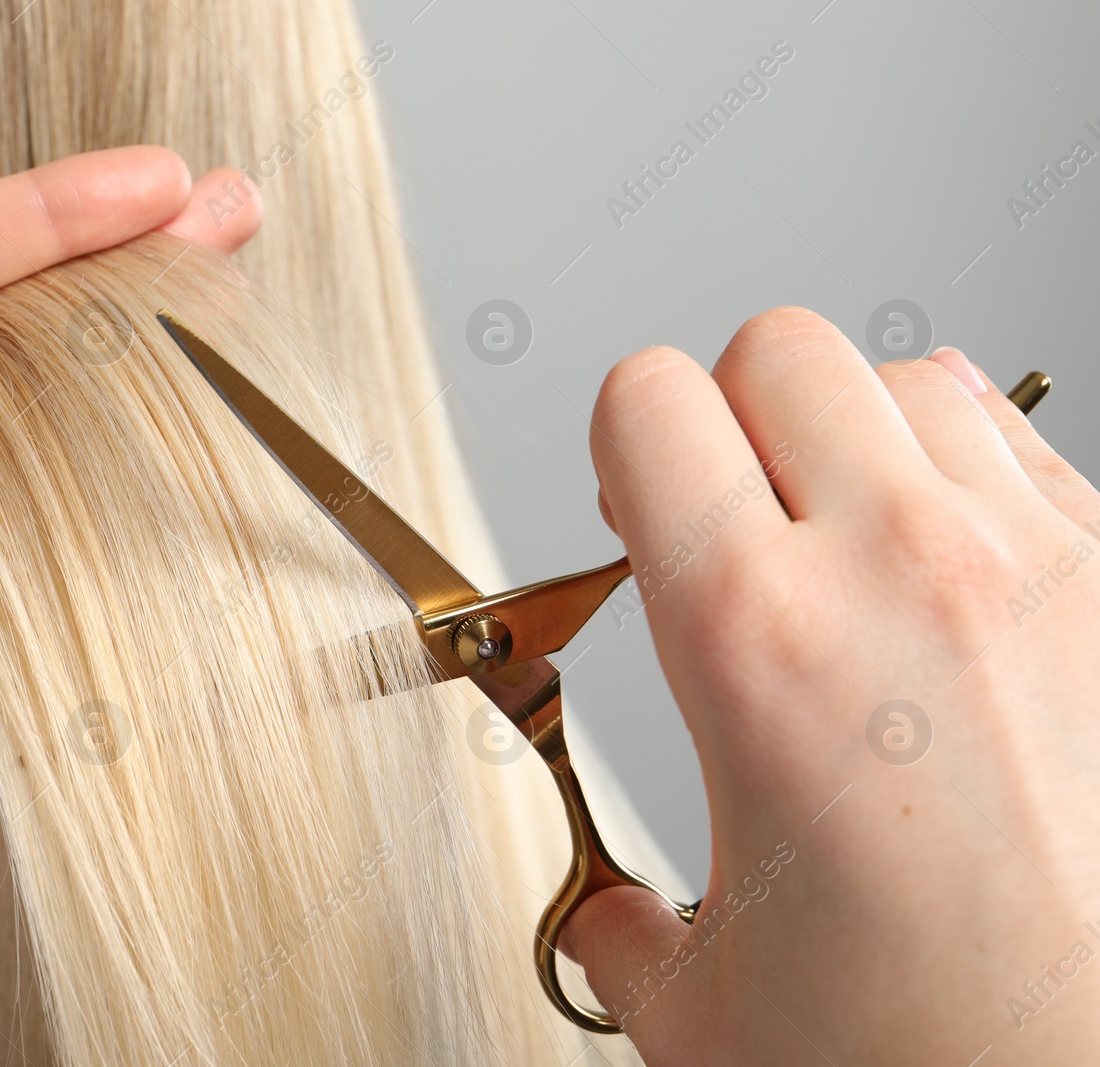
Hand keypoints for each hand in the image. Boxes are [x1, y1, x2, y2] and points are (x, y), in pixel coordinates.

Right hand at [577, 307, 1099, 1062]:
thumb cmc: (944, 1059)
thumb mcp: (705, 1007)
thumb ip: (618, 930)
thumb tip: (609, 920)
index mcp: (759, 643)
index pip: (648, 403)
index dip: (624, 450)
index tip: (635, 510)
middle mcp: (907, 572)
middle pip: (779, 351)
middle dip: (734, 422)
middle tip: (736, 522)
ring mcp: (1043, 569)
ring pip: (913, 378)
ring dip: (860, 441)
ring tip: (854, 549)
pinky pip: (1032, 448)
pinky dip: (973, 484)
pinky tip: (957, 584)